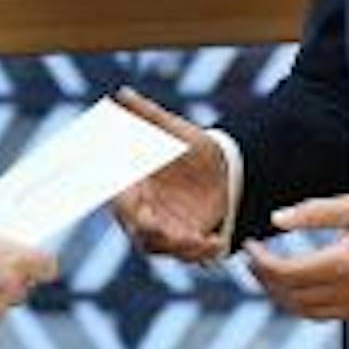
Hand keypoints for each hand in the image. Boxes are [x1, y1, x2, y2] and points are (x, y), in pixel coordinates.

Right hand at [108, 88, 229, 264]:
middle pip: (140, 233)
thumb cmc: (193, 145)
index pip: (123, 203)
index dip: (130, 209)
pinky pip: (188, 254)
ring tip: (205, 241)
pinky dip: (202, 253)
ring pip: (164, 248)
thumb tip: (122, 94)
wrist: (225, 166)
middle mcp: (145, 212)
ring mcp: (165, 229)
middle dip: (157, 236)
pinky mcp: (186, 239)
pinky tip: (218, 243)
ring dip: (183, 248)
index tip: (143, 210)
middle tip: (176, 234)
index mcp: (134, 188)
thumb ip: (147, 115)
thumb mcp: (173, 129)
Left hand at [247, 192, 348, 320]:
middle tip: (252, 262)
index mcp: (344, 262)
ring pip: (307, 313)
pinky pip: (328, 316)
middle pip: (291, 298)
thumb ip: (315, 212)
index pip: (286, 273)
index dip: (260, 263)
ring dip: (282, 298)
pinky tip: (300, 287)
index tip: (249, 248)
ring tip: (269, 276)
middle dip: (264, 282)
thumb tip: (277, 220)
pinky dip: (305, 306)